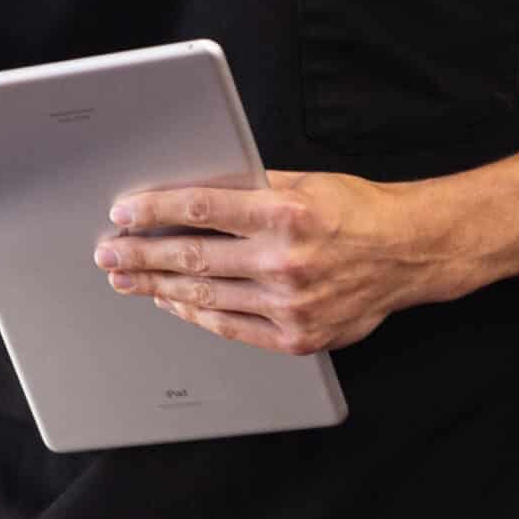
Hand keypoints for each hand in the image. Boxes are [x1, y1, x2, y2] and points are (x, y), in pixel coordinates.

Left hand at [91, 170, 455, 354]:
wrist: (410, 254)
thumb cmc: (355, 211)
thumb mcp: (304, 182)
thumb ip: (249, 186)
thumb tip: (190, 189)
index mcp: (286, 213)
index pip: (200, 209)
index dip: (153, 211)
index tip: (122, 213)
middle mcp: (286, 261)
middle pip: (193, 257)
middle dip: (140, 255)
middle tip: (107, 254)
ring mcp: (291, 304)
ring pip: (206, 295)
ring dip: (158, 286)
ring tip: (127, 279)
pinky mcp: (298, 336)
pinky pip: (231, 326)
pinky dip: (195, 313)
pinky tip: (171, 302)